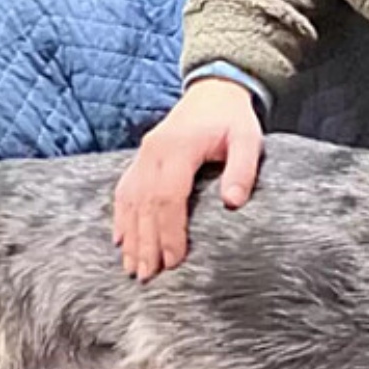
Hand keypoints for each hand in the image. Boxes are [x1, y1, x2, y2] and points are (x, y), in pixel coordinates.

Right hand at [113, 78, 262, 279]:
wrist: (213, 91)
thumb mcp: (248, 140)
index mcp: (177, 147)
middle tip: (147, 276)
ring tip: (133, 268)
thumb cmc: (232, 120)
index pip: (168, 196)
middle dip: (146, 243)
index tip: (174, 261)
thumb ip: (242, 170)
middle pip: (144, 204)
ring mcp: (142, 155)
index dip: (169, 231)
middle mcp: (153, 151)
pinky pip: (124, 191)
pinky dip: (121, 218)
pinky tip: (121, 242)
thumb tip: (233, 203)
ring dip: (131, 236)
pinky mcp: (140, 160)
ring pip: (130, 201)